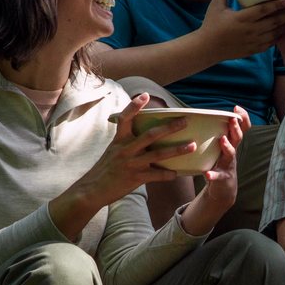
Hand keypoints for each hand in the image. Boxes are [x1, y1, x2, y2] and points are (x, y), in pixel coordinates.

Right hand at [49, 94, 194, 238]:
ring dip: (177, 150)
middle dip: (169, 128)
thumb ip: (127, 141)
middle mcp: (125, 150)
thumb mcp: (113, 150)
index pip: (125, 118)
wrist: (92, 189)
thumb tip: (146, 133)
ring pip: (158, 155)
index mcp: (119, 140)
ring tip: (192, 145)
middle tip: (185, 121)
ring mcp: (131, 164)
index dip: (134, 106)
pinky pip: (155, 176)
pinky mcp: (135, 179)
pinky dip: (167, 174)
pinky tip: (177, 173)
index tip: (145, 95)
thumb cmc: (106, 168)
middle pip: (150, 135)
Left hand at [179, 106, 246, 235]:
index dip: (242, 118)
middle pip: (238, 138)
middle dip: (236, 128)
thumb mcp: (220, 147)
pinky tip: (208, 174)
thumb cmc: (218, 163)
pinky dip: (214, 175)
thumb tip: (197, 114)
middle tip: (232, 120)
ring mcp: (228, 165)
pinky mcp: (222, 178)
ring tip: (222, 140)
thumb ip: (214, 133)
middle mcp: (231, 152)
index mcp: (230, 143)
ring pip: (231, 154)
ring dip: (227, 147)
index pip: (241, 128)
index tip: (236, 108)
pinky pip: (218, 176)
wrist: (223, 189)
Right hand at [197, 0, 284, 61]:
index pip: (263, 10)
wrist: (207, 49)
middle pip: (273, 22)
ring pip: (274, 34)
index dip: (277, 4)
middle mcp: (250, 31)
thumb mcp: (215, 6)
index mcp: (241, 19)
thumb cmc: (210, 25)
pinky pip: (270, 44)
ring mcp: (252, 42)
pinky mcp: (253, 50)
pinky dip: (279, 37)